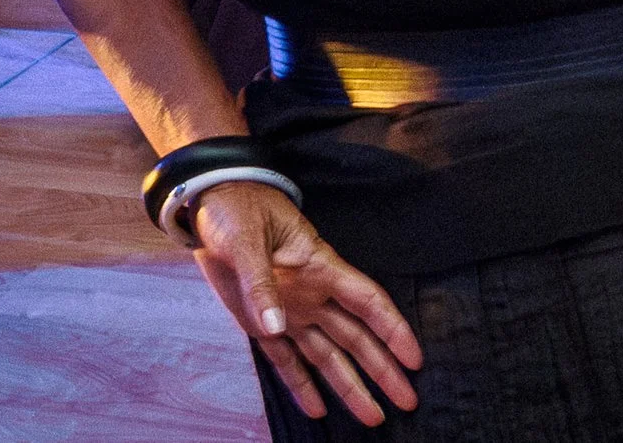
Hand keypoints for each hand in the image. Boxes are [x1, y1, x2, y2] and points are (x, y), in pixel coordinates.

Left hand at [189, 181, 421, 425]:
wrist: (207, 206)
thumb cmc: (236, 210)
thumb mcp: (246, 239)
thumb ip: (261, 285)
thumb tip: (277, 328)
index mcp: (320, 267)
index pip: (368, 303)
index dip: (394, 331)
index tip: (415, 360)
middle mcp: (313, 294)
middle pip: (357, 338)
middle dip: (383, 370)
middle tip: (407, 401)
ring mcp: (290, 310)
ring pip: (329, 355)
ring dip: (350, 385)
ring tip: (372, 416)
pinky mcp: (261, 323)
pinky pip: (287, 360)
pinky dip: (302, 385)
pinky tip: (317, 408)